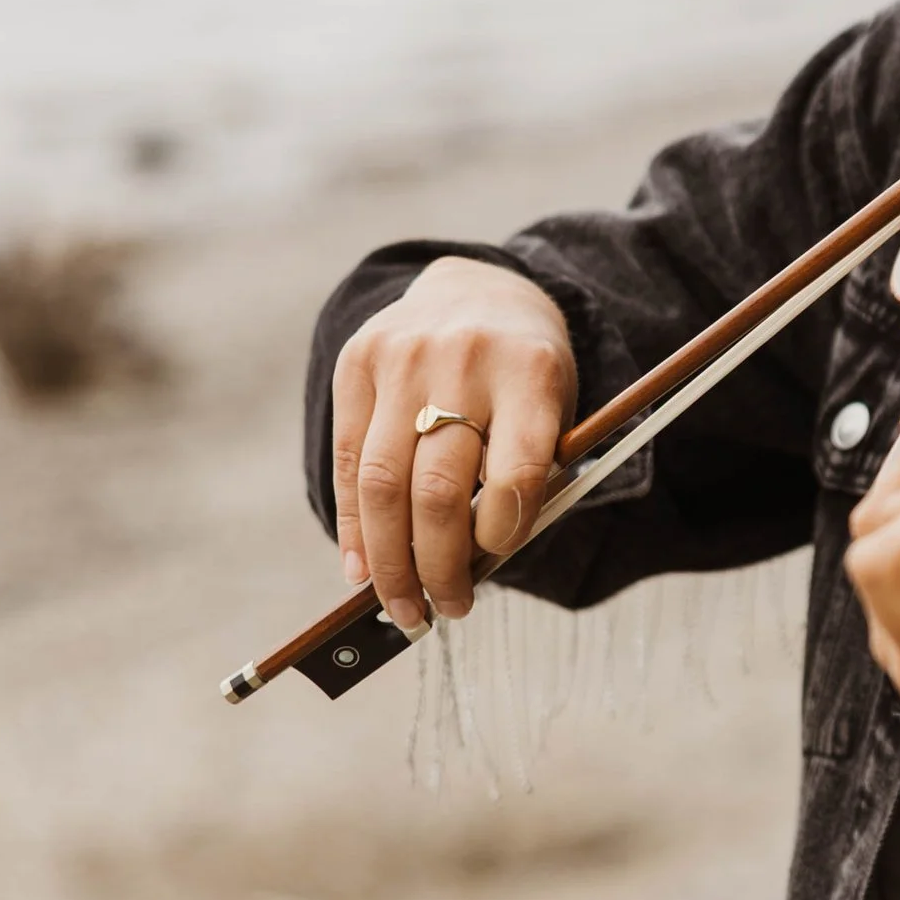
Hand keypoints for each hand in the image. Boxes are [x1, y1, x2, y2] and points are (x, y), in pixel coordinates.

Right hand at [331, 258, 576, 632]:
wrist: (477, 290)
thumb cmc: (523, 374)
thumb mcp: (553, 411)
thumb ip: (524, 478)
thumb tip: (471, 570)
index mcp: (531, 372)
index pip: (515, 472)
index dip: (501, 535)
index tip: (492, 566)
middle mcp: (464, 360)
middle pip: (437, 490)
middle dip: (438, 567)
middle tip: (445, 609)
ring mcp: (403, 358)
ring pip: (382, 484)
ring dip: (389, 562)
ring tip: (403, 607)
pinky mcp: (357, 362)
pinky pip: (346, 461)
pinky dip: (353, 527)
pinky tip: (361, 568)